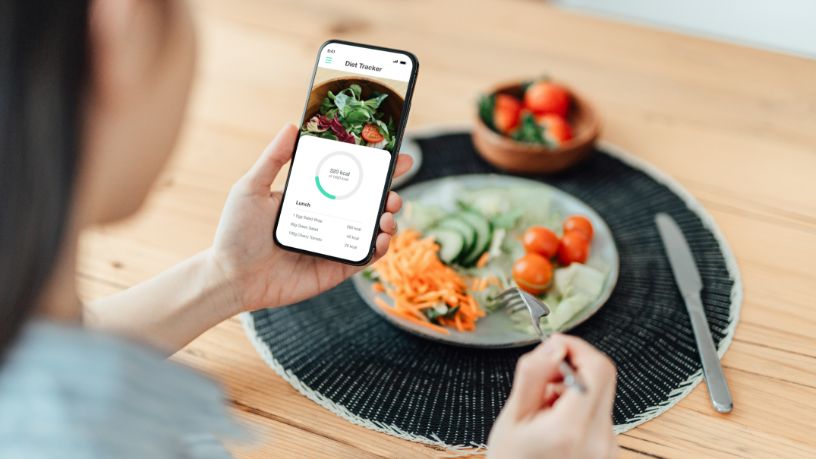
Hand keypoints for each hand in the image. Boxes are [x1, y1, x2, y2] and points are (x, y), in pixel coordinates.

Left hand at [210, 124, 412, 312]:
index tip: (394, 156)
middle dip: (389, 194)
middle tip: (393, 191)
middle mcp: (326, 220)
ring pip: (371, 230)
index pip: (348, 179)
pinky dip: (379, 248)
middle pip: (367, 204)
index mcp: (312, 198)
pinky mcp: (334, 270)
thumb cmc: (236, 233)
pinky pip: (363, 258)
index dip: (374, 169)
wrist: (230, 277)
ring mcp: (332, 245)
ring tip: (388, 213)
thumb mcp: (252, 188)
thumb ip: (273, 159)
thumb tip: (292, 125)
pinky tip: (381, 238)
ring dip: (388, 220)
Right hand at [487, 334, 617, 458]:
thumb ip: (534, 375)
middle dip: (572, 365)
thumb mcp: (512, 417)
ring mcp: (608, 448)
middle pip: (602, 377)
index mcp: (571, 430)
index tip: (554, 346)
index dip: (576, 347)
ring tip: (542, 407)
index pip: (597, 368)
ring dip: (572, 387)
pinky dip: (577, 405)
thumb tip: (555, 345)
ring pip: (600, 393)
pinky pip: (599, 411)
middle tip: (542, 376)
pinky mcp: (609, 450)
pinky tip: (553, 421)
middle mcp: (599, 440)